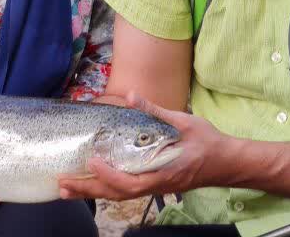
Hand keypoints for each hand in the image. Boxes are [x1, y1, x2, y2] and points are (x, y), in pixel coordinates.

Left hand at [57, 92, 228, 201]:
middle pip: (118, 193)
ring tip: (67, 188)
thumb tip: (133, 95)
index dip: (110, 176)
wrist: (227, 162)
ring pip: (119, 195)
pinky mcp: (153, 184)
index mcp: (165, 170)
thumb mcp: (184, 122)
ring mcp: (154, 187)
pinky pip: (125, 191)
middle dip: (89, 190)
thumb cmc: (208, 142)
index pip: (133, 181)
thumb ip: (156, 111)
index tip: (92, 163)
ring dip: (93, 191)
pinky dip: (106, 188)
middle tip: (62, 184)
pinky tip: (91, 183)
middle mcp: (156, 184)